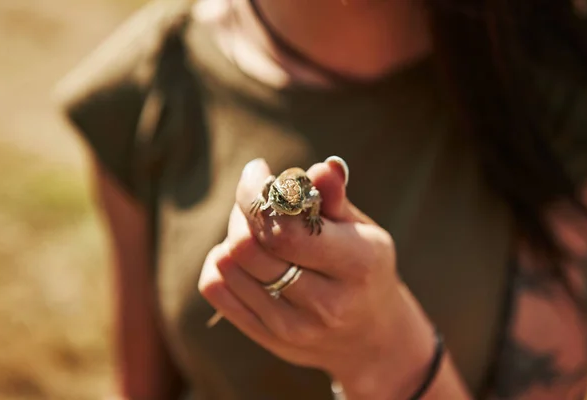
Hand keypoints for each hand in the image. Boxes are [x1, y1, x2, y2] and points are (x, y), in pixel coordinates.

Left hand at [198, 157, 434, 398]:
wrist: (371, 339)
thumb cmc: (366, 270)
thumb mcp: (364, 232)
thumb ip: (336, 200)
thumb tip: (323, 167)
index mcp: (356, 266)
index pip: (286, 230)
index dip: (258, 194)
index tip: (258, 170)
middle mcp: (325, 304)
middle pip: (248, 247)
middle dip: (245, 210)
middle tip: (259, 199)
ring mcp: (292, 327)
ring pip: (227, 264)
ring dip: (233, 233)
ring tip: (258, 228)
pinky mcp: (267, 337)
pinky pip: (215, 288)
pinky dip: (220, 261)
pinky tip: (244, 256)